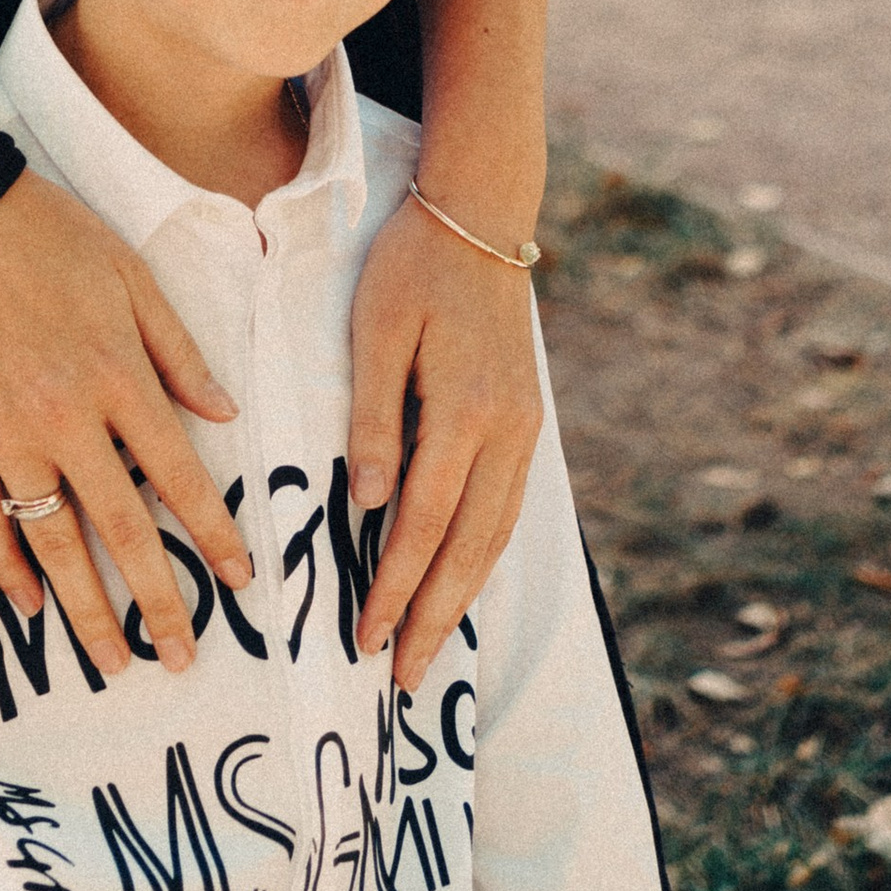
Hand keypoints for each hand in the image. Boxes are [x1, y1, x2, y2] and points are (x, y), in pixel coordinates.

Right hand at [0, 167, 251, 679]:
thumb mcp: (131, 274)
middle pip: (121, 531)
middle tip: (182, 660)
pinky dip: (9, 568)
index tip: (240, 581)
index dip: (213, 534)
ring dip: (86, 609)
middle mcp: (66, 418)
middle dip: (158, 603)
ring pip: (54, 542)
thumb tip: (226, 416)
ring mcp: (6, 433)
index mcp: (118, 376)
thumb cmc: (47, 231)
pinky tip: (32, 606)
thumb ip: (178, 351)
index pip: (179, 477)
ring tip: (113, 663)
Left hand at [347, 198, 542, 691]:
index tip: (364, 639)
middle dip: (433, 618)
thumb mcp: (376, 330)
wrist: (482, 214)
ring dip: (461, 597)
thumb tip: (369, 504)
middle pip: (469, 549)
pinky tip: (462, 580)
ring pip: (496, 536)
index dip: (394, 587)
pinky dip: (484, 554)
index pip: (424, 524)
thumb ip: (372, 416)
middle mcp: (506, 433)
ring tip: (428, 647)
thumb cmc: (412, 266)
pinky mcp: (527, 421)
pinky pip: (507, 508)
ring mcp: (525, 430)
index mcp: (464, 413)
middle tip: (399, 677)